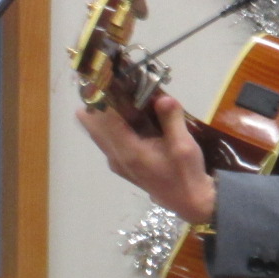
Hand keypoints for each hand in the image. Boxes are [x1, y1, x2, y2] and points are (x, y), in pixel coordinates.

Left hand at [77, 93, 215, 223]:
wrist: (188, 200)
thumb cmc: (185, 173)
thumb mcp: (184, 146)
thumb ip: (172, 120)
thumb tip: (163, 98)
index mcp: (128, 151)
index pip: (103, 119)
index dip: (102, 96)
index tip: (108, 76)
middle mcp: (115, 156)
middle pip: (91, 123)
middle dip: (98, 102)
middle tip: (116, 84)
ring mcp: (116, 160)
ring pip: (97, 130)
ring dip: (104, 112)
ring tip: (124, 94)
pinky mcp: (122, 162)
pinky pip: (107, 137)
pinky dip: (112, 122)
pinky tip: (132, 113)